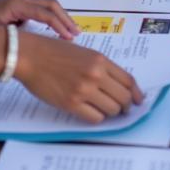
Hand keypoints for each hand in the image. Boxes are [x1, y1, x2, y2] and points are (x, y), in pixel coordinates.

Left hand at [0, 0, 79, 38]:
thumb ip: (10, 38)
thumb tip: (29, 47)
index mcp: (17, 5)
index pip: (44, 13)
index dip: (58, 25)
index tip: (69, 38)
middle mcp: (23, 1)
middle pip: (51, 5)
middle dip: (65, 19)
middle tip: (76, 34)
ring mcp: (22, 4)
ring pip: (48, 7)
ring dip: (61, 18)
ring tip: (71, 34)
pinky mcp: (20, 9)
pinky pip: (41, 11)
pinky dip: (52, 19)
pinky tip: (56, 32)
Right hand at [15, 31, 143, 123]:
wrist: (31, 56)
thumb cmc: (55, 52)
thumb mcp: (83, 52)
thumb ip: (100, 66)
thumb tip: (116, 85)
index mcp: (100, 59)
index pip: (128, 80)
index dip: (136, 93)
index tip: (138, 100)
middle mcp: (96, 74)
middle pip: (123, 97)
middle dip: (125, 106)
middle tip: (122, 109)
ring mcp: (84, 90)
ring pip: (111, 109)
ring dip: (111, 112)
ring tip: (105, 110)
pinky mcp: (72, 103)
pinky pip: (95, 117)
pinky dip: (97, 117)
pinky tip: (92, 112)